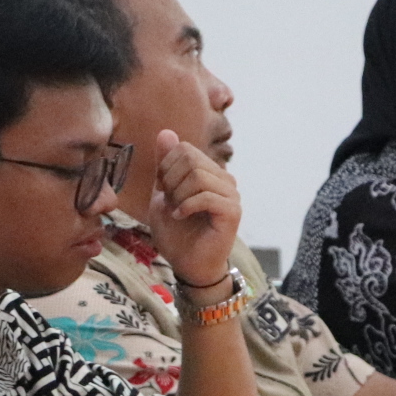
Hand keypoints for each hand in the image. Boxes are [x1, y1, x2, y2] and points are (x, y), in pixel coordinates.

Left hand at [143, 129, 241, 295]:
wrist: (187, 264)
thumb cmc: (176, 232)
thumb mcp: (163, 193)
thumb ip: (166, 164)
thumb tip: (166, 132)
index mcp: (209, 172)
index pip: (185, 149)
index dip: (166, 167)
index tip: (163, 190)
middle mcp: (224, 179)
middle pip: (191, 159)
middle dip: (171, 181)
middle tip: (170, 202)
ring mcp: (231, 195)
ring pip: (198, 177)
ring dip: (178, 196)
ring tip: (176, 211)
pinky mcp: (232, 212)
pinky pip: (207, 196)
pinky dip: (187, 206)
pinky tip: (180, 216)